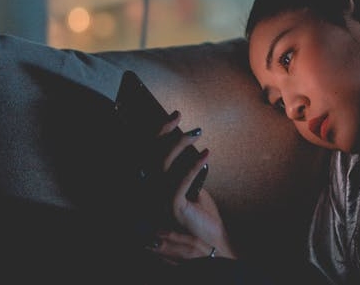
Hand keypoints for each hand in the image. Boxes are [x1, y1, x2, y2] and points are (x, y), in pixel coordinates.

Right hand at [150, 112, 236, 262]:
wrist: (211, 243)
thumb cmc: (202, 216)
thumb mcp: (192, 189)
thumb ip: (185, 172)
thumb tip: (187, 147)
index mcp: (152, 188)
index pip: (148, 155)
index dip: (158, 134)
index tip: (174, 116)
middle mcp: (150, 194)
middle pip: (150, 155)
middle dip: (165, 132)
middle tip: (181, 117)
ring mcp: (158, 202)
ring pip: (162, 165)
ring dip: (180, 144)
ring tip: (197, 133)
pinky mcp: (172, 209)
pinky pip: (180, 181)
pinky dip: (193, 165)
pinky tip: (206, 155)